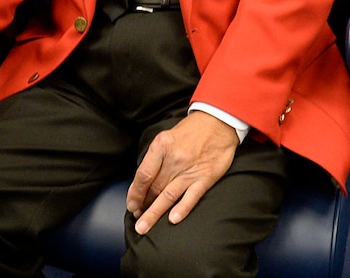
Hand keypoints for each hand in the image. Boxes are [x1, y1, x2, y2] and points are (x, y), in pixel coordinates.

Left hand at [126, 110, 239, 233]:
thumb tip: (144, 182)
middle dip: (143, 206)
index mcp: (161, 146)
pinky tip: (173, 219)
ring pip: (168, 195)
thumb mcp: (167, 137)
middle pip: (153, 187)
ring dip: (154, 213)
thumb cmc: (190, 131)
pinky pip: (192, 196)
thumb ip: (156, 158)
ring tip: (144, 227)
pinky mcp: (205, 177)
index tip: (131, 204)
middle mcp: (174, 159)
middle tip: (136, 220)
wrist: (218, 122)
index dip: (135, 192)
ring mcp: (190, 170)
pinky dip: (182, 208)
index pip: (143, 174)